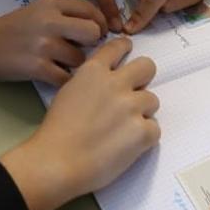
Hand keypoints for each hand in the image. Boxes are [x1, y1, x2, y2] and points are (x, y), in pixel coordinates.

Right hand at [0, 0, 106, 83]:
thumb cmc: (11, 29)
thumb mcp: (37, 11)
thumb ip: (64, 13)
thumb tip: (97, 26)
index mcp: (50, 4)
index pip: (89, 9)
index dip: (100, 22)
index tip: (99, 33)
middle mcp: (49, 21)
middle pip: (92, 32)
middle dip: (93, 43)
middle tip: (84, 49)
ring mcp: (44, 45)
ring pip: (81, 59)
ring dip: (76, 65)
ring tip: (63, 64)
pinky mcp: (38, 68)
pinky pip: (66, 78)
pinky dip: (64, 81)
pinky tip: (55, 76)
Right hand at [0, 38, 159, 209]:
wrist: (57, 162)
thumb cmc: (55, 132)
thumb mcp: (68, 93)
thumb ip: (90, 83)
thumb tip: (106, 86)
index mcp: (93, 72)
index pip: (117, 47)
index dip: (125, 49)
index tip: (128, 50)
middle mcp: (116, 84)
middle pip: (147, 67)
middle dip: (143, 78)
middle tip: (134, 93)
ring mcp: (131, 107)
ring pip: (152, 100)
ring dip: (141, 113)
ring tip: (124, 129)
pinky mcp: (143, 132)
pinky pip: (154, 129)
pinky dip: (144, 138)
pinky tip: (126, 146)